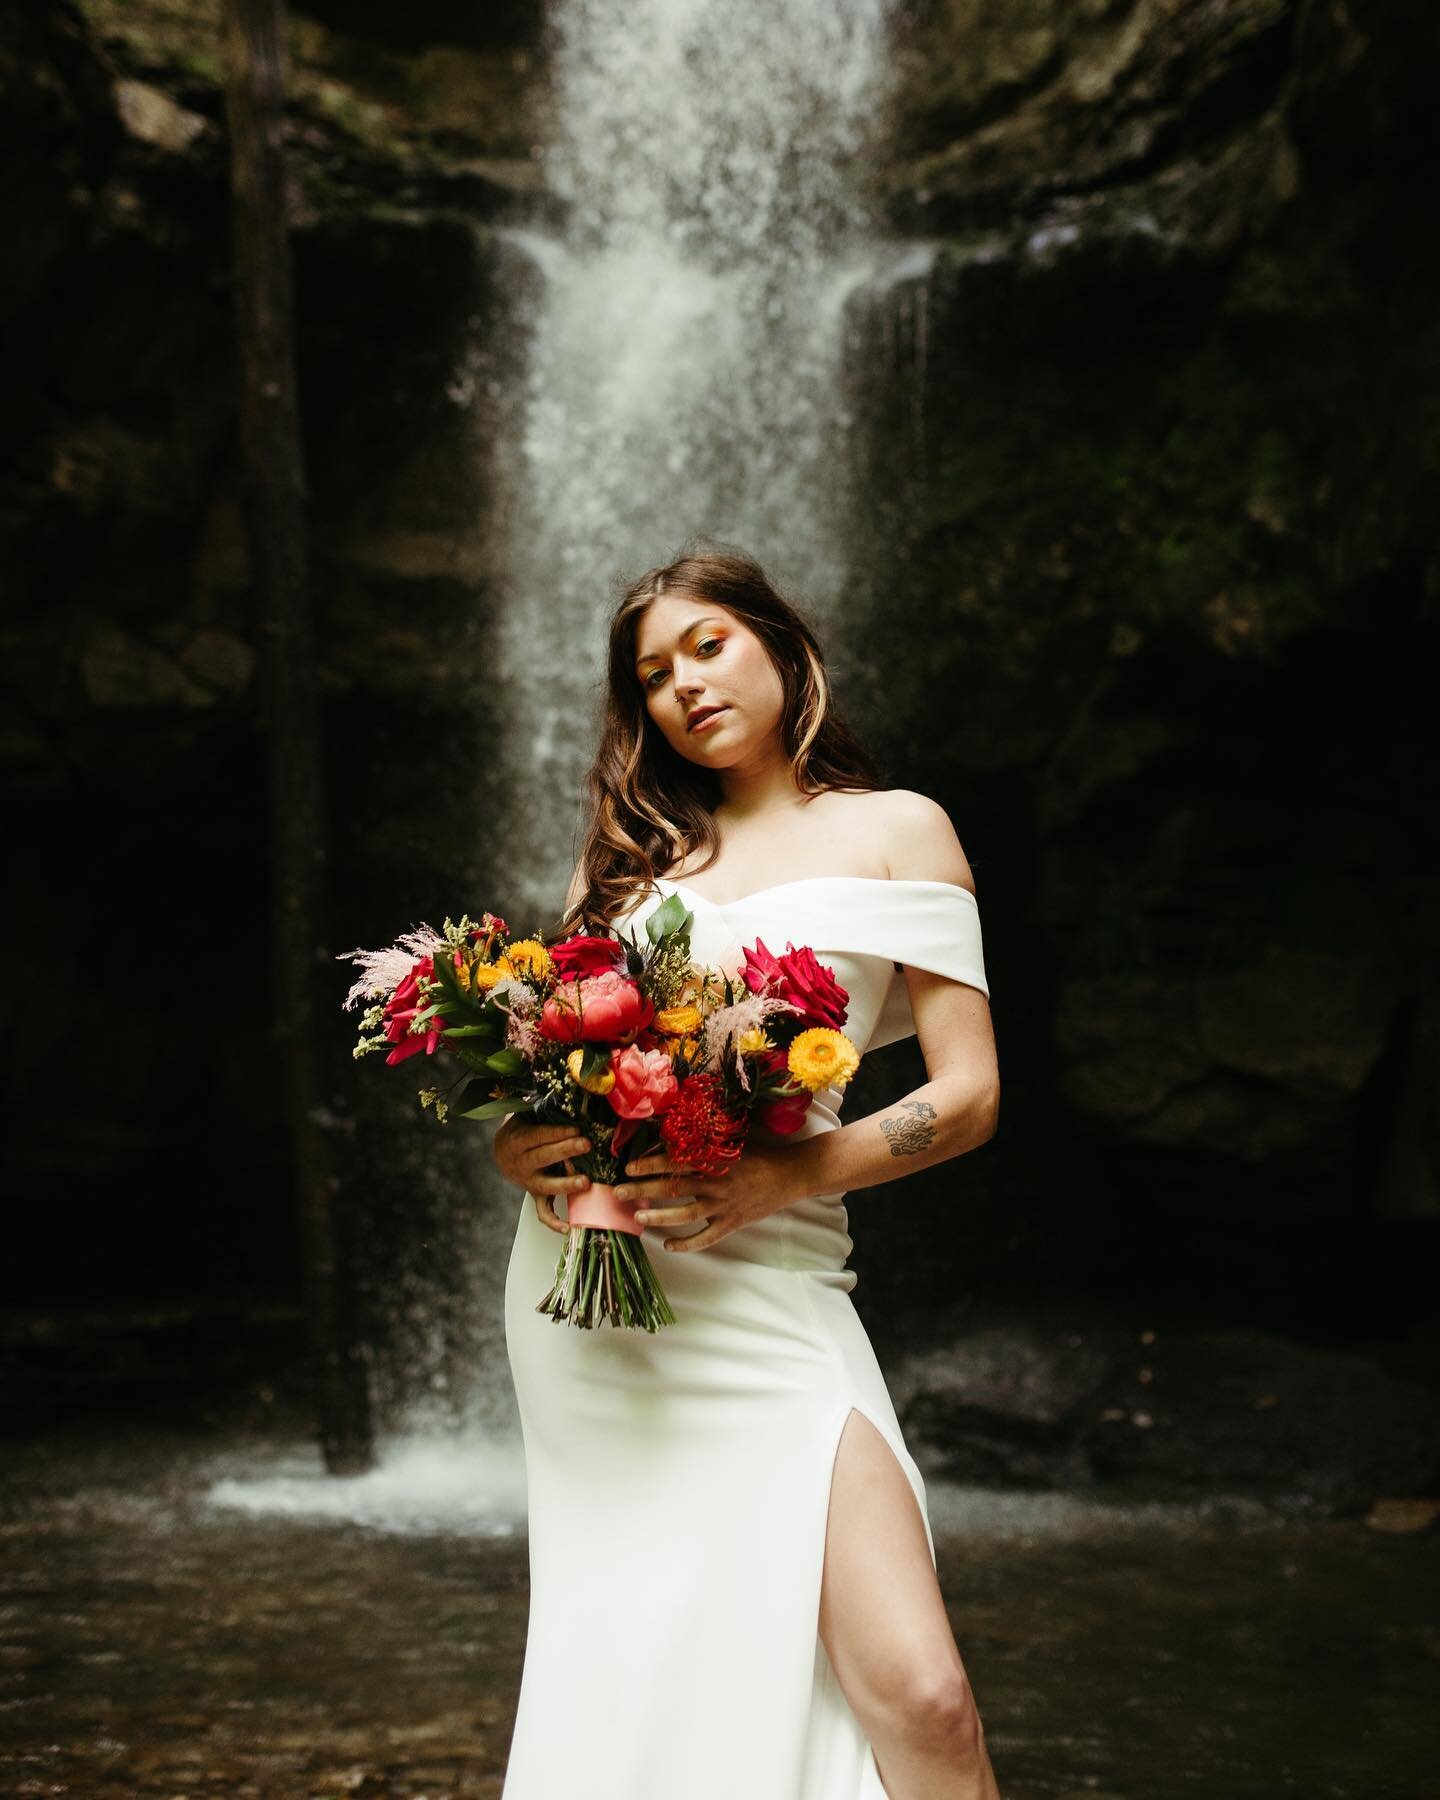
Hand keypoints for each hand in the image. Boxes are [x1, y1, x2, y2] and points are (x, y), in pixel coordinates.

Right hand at [493, 1116, 592, 1236]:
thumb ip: (543, 1110)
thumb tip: (568, 1097)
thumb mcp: (526, 1115)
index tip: (576, 1128)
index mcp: (517, 1141)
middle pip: (543, 1157)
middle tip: (585, 1144)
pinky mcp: (536, 1195)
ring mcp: (529, 1182)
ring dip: (565, 1185)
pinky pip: (543, 1212)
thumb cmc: (523, 1128)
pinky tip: (568, 1228)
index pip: (538, 1136)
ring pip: (546, 1185)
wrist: (503, 1152)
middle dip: (565, 1150)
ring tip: (585, 1182)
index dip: (557, 1133)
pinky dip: (554, 1222)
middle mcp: (522, 1163)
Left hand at [612, 1143, 805, 1252]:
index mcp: (714, 1160)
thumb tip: (672, 1139)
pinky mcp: (732, 1223)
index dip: (650, 1164)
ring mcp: (724, 1205)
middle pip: (673, 1187)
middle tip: (619, 1192)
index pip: (675, 1161)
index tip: (629, 1167)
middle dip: (643, 1189)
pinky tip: (669, 1245)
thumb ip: (704, 1145)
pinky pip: (706, 1238)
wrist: (790, 1175)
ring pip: (686, 1214)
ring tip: (639, 1216)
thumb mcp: (730, 1144)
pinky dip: (687, 1244)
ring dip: (659, 1216)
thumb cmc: (759, 1155)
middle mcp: (716, 1183)